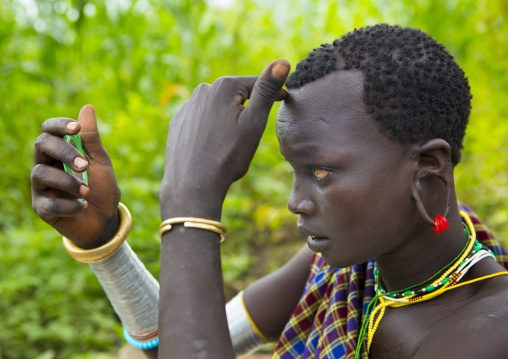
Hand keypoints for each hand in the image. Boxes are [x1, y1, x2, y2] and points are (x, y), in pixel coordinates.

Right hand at [31, 105, 120, 248]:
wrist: (106, 221)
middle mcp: (46, 166)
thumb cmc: (102, 189)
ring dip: (67, 181)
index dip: (58, 125)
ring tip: (86, 192)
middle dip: (64, 152)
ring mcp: (41, 188)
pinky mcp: (42, 209)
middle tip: (85, 166)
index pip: (48, 130)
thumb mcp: (101, 162)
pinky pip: (48, 202)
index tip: (76, 129)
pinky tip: (83, 206)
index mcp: (59, 152)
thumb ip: (92, 139)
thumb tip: (87, 107)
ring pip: (41, 173)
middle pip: (41, 145)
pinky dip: (69, 204)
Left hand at [159, 60, 289, 219]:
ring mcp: (187, 107)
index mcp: (224, 86)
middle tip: (253, 131)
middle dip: (247, 108)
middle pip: (235, 97)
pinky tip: (213, 146)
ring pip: (217, 109)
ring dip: (228, 118)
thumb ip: (267, 90)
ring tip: (232, 142)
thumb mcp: (255, 122)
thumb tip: (283, 62)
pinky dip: (210, 129)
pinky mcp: (177, 124)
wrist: (193, 185)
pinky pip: (201, 121)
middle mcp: (202, 91)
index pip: (255, 84)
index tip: (285, 101)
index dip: (273, 94)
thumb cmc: (229, 155)